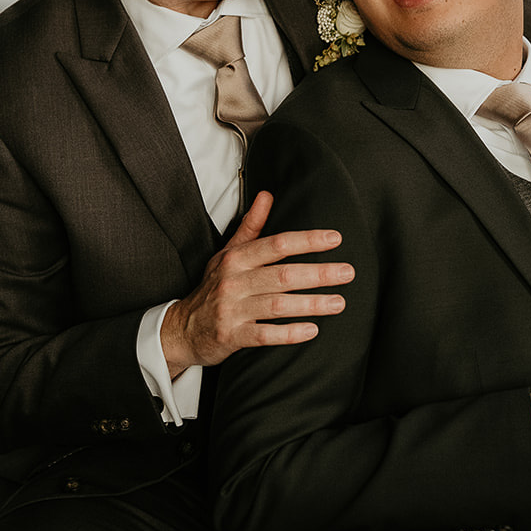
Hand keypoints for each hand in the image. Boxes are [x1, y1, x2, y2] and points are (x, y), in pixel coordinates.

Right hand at [161, 191, 352, 373]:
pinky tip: (312, 330)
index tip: (335, 239)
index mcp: (237, 258)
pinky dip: (288, 333)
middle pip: (282, 274)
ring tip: (339, 302)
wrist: (182, 328)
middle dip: (318, 273)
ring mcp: (232, 309)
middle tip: (347, 272)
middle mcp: (234, 281)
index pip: (277, 244)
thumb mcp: (228, 253)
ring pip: (277, 304)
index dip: (307, 240)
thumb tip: (267, 195)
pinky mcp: (231, 336)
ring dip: (311, 304)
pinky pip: (264, 334)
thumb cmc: (214, 287)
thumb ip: (251, 226)